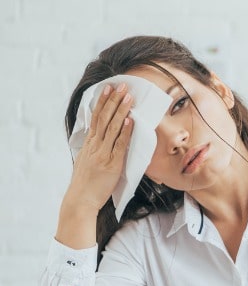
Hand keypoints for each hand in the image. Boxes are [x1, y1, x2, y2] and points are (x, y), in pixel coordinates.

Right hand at [66, 82, 134, 212]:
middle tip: (121, 85)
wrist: (80, 200)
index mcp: (89, 144)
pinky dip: (124, 132)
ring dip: (121, 111)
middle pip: (104, 118)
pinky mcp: (111, 164)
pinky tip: (129, 120)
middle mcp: (95, 146)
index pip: (96, 118)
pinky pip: (119, 145)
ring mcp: (102, 154)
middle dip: (113, 100)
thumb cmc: (86, 184)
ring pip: (112, 128)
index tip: (108, 88)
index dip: (103, 102)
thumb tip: (101, 139)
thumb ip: (94, 149)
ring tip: (128, 97)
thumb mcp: (87, 161)